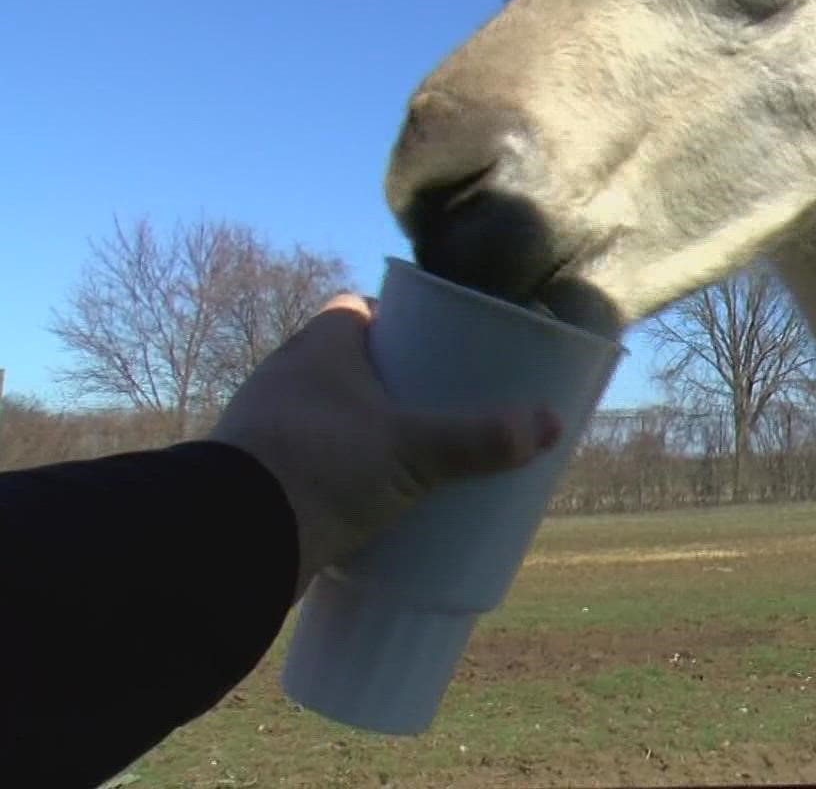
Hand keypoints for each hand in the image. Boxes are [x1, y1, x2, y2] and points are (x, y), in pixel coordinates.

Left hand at [210, 293, 560, 593]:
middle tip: (444, 402)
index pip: (360, 309)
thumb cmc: (318, 467)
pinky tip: (374, 492)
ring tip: (418, 450)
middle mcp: (287, 377)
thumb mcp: (412, 451)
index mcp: (319, 347)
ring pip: (332, 413)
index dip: (400, 321)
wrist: (228, 542)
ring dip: (368, 427)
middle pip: (352, 364)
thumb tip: (551, 425)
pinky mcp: (263, 476)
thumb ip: (481, 438)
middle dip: (395, 382)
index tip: (439, 344)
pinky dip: (344, 468)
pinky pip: (314, 458)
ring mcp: (270, 428)